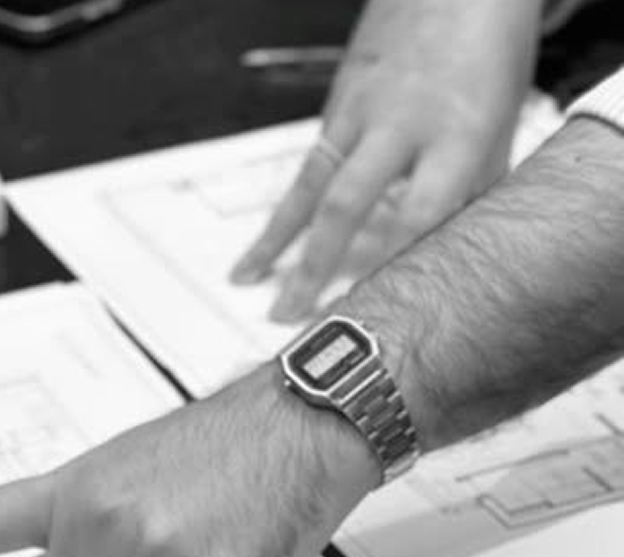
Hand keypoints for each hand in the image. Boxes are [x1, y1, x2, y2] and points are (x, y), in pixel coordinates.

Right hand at [232, 0, 540, 321]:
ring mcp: (362, 111)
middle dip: (315, 265)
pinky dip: (281, 214)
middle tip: (289, 315)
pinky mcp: (338, 104)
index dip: (394, 267)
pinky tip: (259, 249)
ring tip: (246, 281)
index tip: (374, 311)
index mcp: (458, 130)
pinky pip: (306, 167)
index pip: (421, 214)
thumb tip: (455, 255)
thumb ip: (476, 190)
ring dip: (275, 240)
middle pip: (348, 202)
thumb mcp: (502, 123)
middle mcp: (402, 122)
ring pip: (311, 185)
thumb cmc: (488, 49)